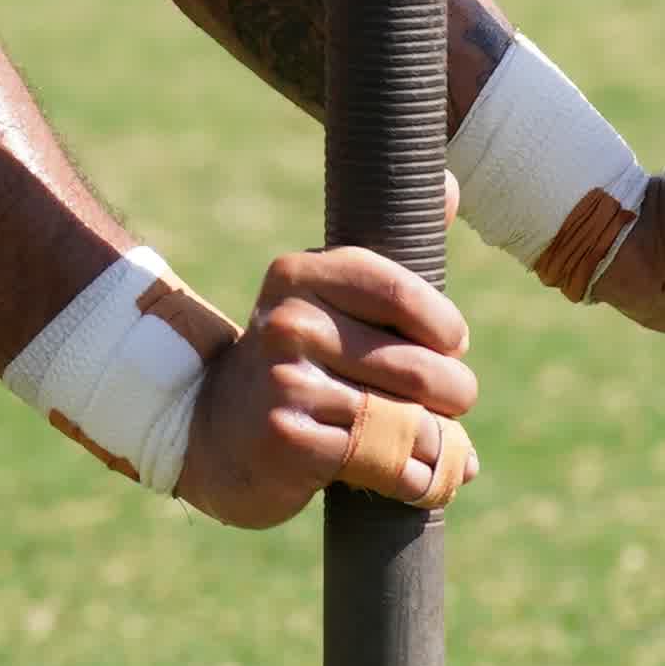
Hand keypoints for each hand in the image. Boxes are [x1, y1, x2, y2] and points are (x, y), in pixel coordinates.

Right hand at [175, 246, 479, 528]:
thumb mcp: (325, 298)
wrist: (209, 434)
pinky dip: (415, 481)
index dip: (446, 330)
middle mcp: (288, 322)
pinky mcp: (290, 442)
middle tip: (449, 406)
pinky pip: (388, 464)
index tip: (449, 345)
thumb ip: (391, 251)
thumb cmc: (294, 363)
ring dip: (440, 447)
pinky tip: (408, 478)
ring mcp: (285, 383)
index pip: (405, 294)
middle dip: (455, 396)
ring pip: (410, 423)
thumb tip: (453, 184)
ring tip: (437, 448)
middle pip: (421, 367)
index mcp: (300, 273)